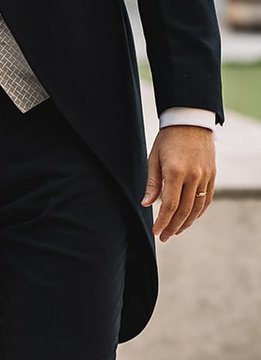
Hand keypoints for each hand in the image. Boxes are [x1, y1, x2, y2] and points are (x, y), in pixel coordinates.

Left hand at [141, 125, 215, 240]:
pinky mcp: (212, 175)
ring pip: (197, 208)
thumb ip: (152, 183)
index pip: (170, 205)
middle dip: (173, 227)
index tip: (156, 232)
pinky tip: (190, 219)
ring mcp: (205, 176)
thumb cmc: (167, 139)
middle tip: (164, 237)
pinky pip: (207, 199)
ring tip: (175, 231)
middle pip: (184, 210)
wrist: (191, 122)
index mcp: (176, 172)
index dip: (163, 222)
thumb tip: (146, 204)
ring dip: (186, 223)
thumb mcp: (154, 159)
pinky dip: (199, 212)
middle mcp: (193, 176)